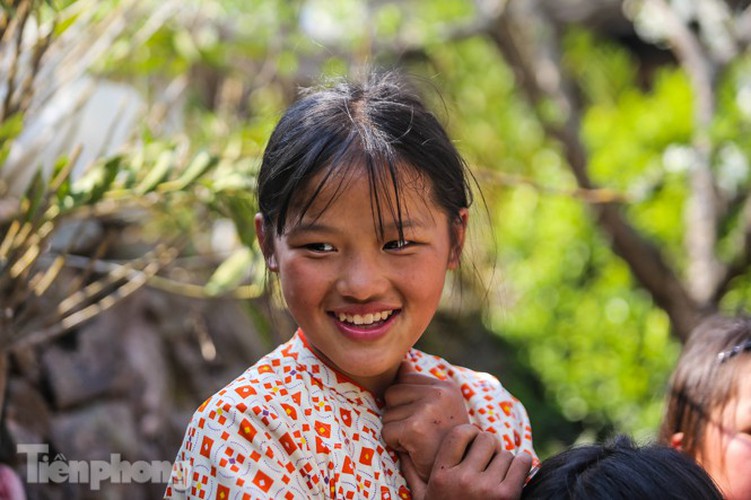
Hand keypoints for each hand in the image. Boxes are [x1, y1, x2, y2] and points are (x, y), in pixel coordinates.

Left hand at [382, 361, 469, 481]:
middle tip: (419, 431)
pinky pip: (387, 431)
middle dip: (398, 415)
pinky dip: (395, 444)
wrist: (455, 472)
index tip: (425, 420)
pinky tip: (414, 449)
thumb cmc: (442, 440)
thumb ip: (418, 385)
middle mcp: (440, 393)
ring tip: (418, 440)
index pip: (403, 379)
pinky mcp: (416, 428)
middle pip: (391, 393)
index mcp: (446, 386)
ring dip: (397, 431)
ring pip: (387, 414)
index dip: (406, 403)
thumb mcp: (437, 408)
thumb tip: (402, 363)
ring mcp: (429, 409)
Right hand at [402, 425, 532, 499]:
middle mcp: (462, 480)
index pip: (460, 433)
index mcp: (441, 476)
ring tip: (498, 472)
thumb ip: (412, 473)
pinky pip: (522, 463)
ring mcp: (486, 489)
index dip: (470, 432)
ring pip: (506, 453)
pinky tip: (516, 470)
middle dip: (490, 446)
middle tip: (489, 457)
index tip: (473, 441)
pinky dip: (522, 464)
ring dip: (505, 460)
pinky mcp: (507, 497)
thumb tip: (400, 450)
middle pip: (486, 439)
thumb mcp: (422, 498)